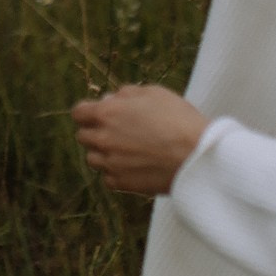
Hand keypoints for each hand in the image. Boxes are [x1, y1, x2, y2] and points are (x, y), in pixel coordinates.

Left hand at [70, 84, 208, 195]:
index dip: (87, 112)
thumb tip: (111, 99)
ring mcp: (110, 163)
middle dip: (95, 132)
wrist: (196, 155)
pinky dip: (115, 173)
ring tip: (125, 151)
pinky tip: (132, 167)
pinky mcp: (122, 183)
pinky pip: (108, 178)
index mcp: (107, 113)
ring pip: (93, 159)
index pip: (78, 113)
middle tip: (116, 132)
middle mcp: (103, 139)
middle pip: (83, 136)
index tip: (97, 114)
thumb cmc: (178, 119)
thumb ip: (126, 94)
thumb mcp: (153, 93)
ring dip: (103, 153)